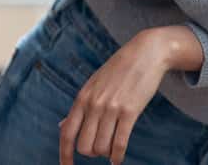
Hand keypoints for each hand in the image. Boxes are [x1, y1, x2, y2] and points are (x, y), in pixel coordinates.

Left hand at [59, 29, 169, 164]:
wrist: (146, 52)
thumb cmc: (120, 68)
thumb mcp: (94, 83)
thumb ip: (79, 106)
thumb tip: (61, 126)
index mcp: (82, 97)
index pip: (67, 133)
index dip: (64, 155)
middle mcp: (94, 104)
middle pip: (84, 146)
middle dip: (92, 152)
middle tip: (101, 147)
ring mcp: (112, 108)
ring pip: (101, 147)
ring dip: (106, 153)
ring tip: (112, 149)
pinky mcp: (130, 111)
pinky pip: (119, 143)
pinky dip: (117, 156)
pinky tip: (118, 159)